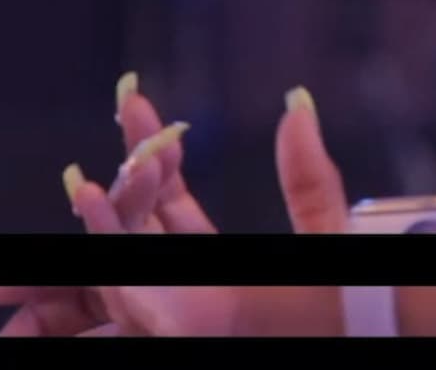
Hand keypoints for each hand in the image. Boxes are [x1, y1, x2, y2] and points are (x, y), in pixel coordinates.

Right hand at [0, 77, 348, 335]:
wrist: (345, 333)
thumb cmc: (339, 305)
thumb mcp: (324, 231)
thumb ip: (308, 179)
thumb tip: (298, 105)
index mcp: (214, 260)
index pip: (170, 199)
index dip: (155, 153)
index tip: (138, 102)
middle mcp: (182, 280)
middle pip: (138, 215)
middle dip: (130, 162)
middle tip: (131, 102)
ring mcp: (168, 301)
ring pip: (121, 240)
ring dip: (118, 193)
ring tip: (128, 145)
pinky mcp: (164, 321)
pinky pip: (119, 274)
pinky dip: (104, 230)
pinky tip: (90, 192)